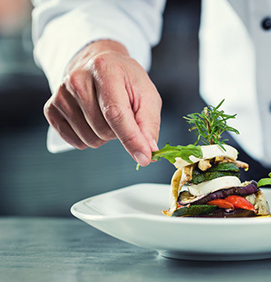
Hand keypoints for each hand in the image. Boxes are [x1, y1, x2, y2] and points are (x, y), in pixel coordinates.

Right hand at [43, 40, 160, 165]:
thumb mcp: (146, 95)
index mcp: (105, 70)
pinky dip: (87, 139)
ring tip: (106, 115)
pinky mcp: (51, 107)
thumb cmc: (126, 80)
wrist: (99, 62)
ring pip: (88, 138)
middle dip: (119, 132)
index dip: (131, 139)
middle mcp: (77, 79)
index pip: (115, 113)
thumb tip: (148, 152)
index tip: (144, 158)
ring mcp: (61, 94)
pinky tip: (92, 122)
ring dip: (104, 136)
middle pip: (103, 130)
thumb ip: (149, 124)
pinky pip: (72, 141)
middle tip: (122, 115)